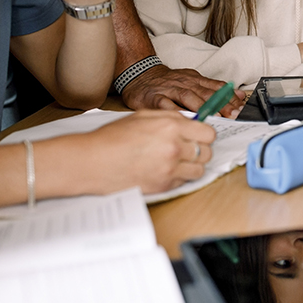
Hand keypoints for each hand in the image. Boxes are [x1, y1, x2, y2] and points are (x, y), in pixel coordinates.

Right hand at [74, 110, 215, 194]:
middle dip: (199, 150)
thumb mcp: (143, 116)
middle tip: (186, 150)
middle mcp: (175, 147)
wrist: (93, 161)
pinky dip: (178, 177)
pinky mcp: (163, 185)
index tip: (198, 137)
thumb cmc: (113, 137)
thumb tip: (191, 121)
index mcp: (171, 126)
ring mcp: (170, 168)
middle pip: (208, 152)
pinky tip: (164, 170)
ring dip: (191, 166)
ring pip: (200, 169)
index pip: (208, 133)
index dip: (204, 135)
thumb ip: (170, 118)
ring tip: (176, 162)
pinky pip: (184, 181)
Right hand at [122, 64, 242, 116]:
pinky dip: (175, 111)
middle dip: (221, 104)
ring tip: (214, 118)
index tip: (239, 108)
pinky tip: (184, 120)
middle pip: (206, 93)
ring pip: (188, 97)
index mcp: (195, 80)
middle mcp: (184, 83)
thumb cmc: (168, 83)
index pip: (216, 88)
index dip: (229, 98)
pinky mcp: (154, 97)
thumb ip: (215, 89)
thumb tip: (239, 95)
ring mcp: (169, 89)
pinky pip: (166, 105)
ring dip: (202, 108)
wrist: (139, 74)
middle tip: (232, 115)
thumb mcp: (193, 80)